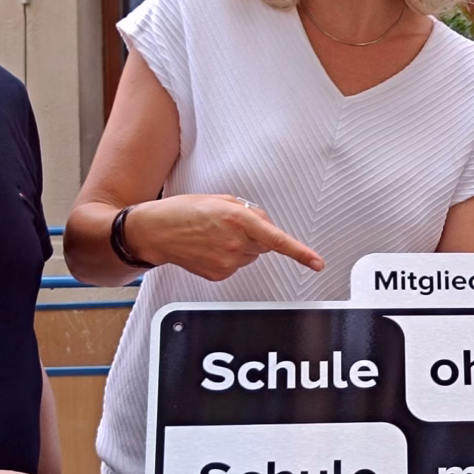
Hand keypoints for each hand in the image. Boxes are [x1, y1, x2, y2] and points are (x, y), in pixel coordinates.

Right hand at [134, 194, 323, 279]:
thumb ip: (248, 210)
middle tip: (228, 224)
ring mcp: (227, 262)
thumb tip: (264, 224)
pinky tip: (208, 247)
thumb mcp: (220, 199)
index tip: (317, 263)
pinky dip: (228, 256)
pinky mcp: (219, 274)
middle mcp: (235, 243)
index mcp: (238, 219)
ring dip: (240, 245)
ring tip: (213, 235)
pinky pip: (236, 265)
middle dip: (254, 234)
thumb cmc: (184, 211)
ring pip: (250, 255)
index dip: (300, 253)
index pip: (277, 239)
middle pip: (264, 243)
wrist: (156, 231)